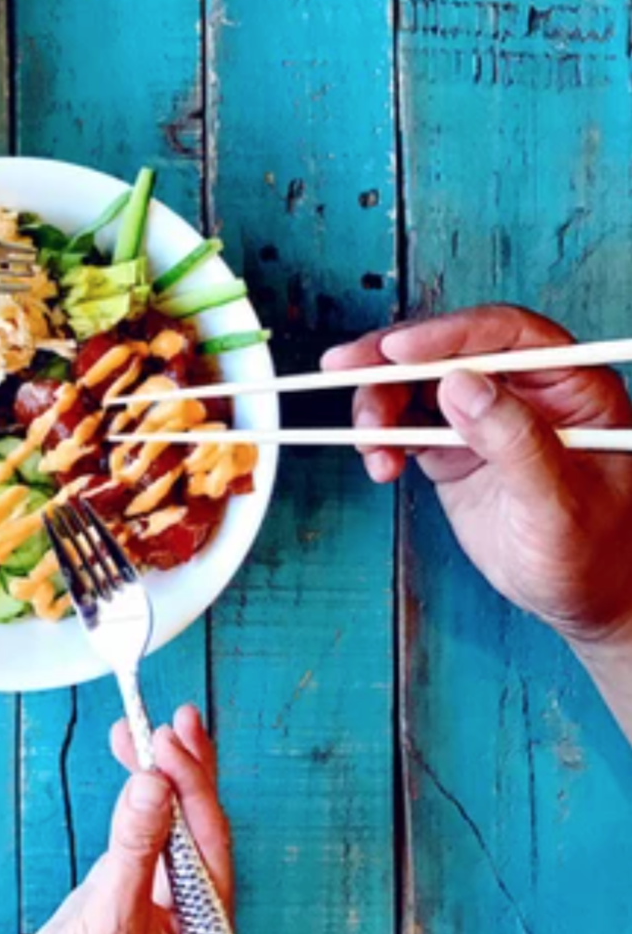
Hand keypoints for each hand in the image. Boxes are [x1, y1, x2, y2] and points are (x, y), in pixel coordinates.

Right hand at [0, 706, 231, 933]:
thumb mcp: (113, 915)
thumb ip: (134, 847)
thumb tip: (153, 784)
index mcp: (205, 912)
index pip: (207, 830)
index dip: (190, 779)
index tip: (166, 740)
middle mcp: (189, 897)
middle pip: (196, 817)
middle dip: (187, 766)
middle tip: (177, 719)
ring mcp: (158, 889)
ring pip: (169, 818)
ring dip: (159, 773)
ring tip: (149, 730)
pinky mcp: (126, 884)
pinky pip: (140, 829)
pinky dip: (134, 797)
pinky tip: (130, 772)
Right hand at [323, 306, 631, 720]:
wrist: (581, 599)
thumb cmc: (592, 555)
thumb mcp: (559, 503)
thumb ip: (514, 440)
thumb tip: (461, 384)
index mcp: (570, 385)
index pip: (505, 336)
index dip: (446, 334)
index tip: (395, 350)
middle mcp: (524, 391)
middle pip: (446, 353)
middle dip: (389, 362)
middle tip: (340, 369)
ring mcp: (484, 419)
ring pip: (416, 386)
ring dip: (379, 407)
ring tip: (370, 450)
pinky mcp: (454, 449)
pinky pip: (405, 426)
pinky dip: (381, 439)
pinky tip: (380, 465)